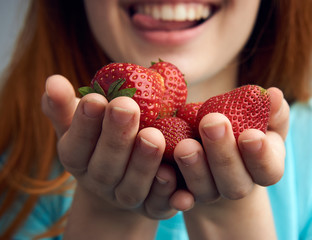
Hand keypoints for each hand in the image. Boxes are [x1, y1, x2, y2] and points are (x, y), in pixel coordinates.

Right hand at [41, 75, 187, 220]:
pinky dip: (166, 191)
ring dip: (143, 163)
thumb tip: (52, 81)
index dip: (84, 124)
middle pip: (105, 167)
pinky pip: (158, 204)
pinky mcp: (151, 208)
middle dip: (116, 137)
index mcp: (78, 161)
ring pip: (132, 187)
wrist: (120, 175)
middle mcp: (101, 183)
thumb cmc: (98, 137)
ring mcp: (125, 198)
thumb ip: (65, 105)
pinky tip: (172, 171)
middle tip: (126, 107)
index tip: (95, 98)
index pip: (76, 146)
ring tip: (154, 135)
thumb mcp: (78, 121)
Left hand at [172, 87, 288, 237]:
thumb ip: (271, 110)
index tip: (250, 134)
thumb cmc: (241, 128)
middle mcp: (238, 186)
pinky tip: (162, 171)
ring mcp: (210, 193)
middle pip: (235, 183)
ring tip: (184, 144)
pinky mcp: (185, 192)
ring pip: (205, 190)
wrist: (214, 148)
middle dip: (223, 154)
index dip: (261, 157)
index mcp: (263, 169)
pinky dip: (170, 188)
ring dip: (195, 168)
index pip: (269, 171)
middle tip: (211, 123)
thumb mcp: (260, 118)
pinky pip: (178, 196)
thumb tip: (275, 94)